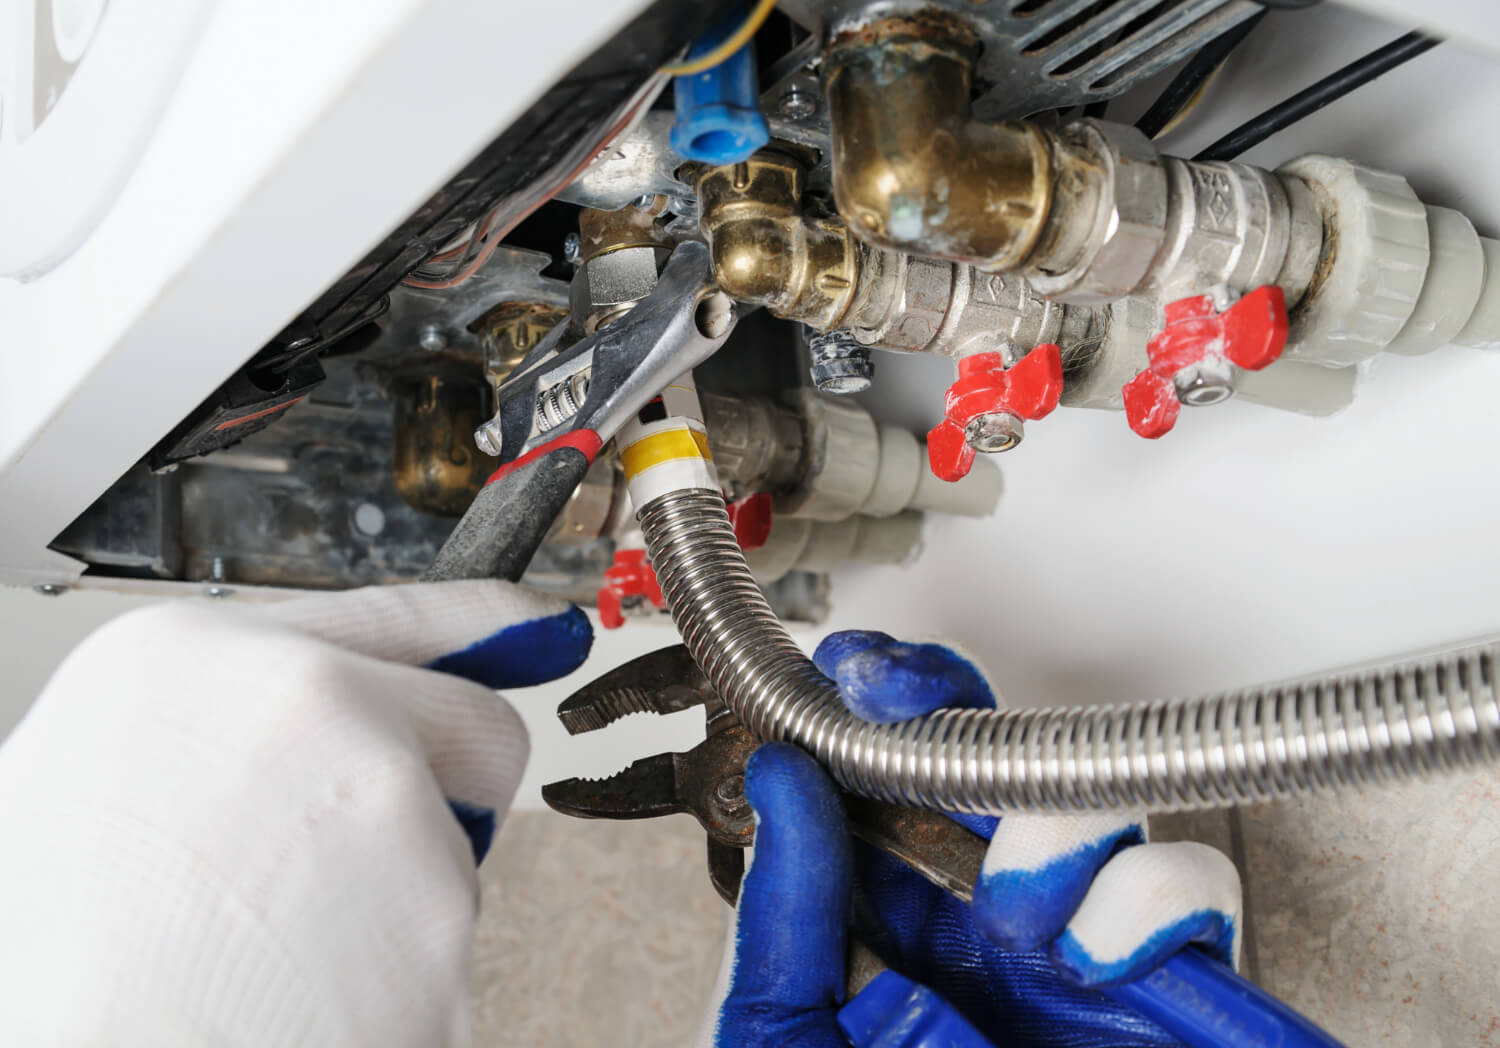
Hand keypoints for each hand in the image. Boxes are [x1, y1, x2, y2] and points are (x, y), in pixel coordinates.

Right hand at [0, 582, 591, 1047]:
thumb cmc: (55, 955)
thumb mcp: (83, 781)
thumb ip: (211, 728)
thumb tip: (284, 727)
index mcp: (196, 658)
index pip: (393, 613)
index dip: (482, 625)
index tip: (544, 628)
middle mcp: (307, 702)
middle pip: (477, 725)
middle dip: (452, 788)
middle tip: (356, 864)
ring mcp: (384, 799)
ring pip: (459, 844)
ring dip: (404, 896)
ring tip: (283, 949)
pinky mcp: (438, 908)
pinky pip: (447, 938)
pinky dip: (402, 975)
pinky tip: (312, 996)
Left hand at [714, 631, 1240, 1047]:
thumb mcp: (783, 1043)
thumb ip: (784, 922)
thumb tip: (780, 786)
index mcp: (886, 928)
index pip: (888, 782)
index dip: (880, 708)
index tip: (852, 671)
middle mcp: (982, 924)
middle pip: (987, 761)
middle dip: (953, 712)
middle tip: (905, 703)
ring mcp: (1076, 952)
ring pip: (1088, 802)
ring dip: (1047, 824)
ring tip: (1009, 906)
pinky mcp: (1165, 996)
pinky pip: (1187, 896)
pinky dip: (1146, 902)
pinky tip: (1087, 958)